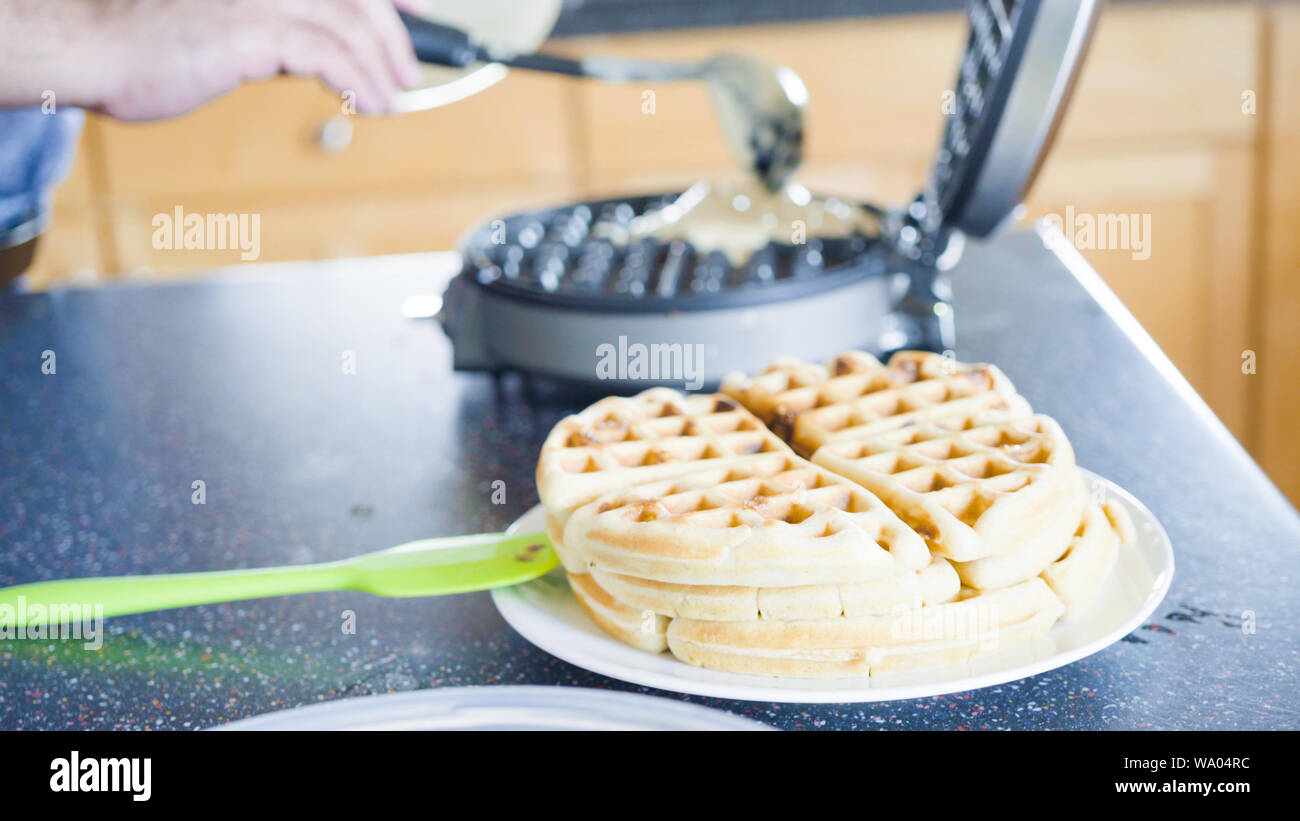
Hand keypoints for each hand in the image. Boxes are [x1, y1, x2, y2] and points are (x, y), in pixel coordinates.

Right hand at [1, 0, 423, 119]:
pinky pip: (328, 55)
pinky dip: (359, 81)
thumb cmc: (151, 39)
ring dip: (381, 65)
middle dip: (393, 33)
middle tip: (409, 70)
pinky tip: (372, 104)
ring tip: (395, 95)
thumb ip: (276, 29)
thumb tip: (321, 53)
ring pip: (349, 24)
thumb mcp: (228, 25)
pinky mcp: (252, 30)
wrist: (94, 48)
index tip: (415, 11)